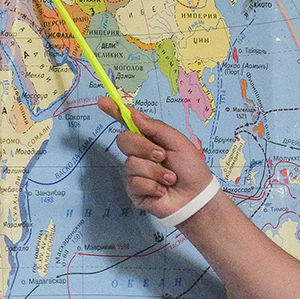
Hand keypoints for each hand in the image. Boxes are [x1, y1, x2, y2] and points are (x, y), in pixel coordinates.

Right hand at [99, 97, 214, 219]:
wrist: (196, 196)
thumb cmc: (191, 168)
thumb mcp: (178, 142)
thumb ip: (155, 128)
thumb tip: (133, 114)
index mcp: (149, 138)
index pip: (128, 122)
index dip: (114, 111)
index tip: (103, 101)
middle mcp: (139, 154)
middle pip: (124, 141)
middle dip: (144, 148)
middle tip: (162, 157)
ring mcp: (135, 172)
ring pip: (131, 164)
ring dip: (155, 171)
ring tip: (170, 179)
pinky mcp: (134, 191)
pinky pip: (134, 183)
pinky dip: (152, 186)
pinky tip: (162, 190)